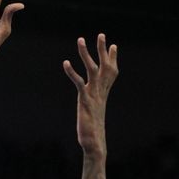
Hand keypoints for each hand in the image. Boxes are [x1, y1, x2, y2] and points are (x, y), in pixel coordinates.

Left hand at [63, 34, 118, 153]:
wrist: (94, 143)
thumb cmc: (93, 131)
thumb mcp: (94, 114)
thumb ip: (95, 105)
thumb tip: (96, 102)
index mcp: (103, 93)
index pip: (110, 73)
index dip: (112, 59)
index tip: (113, 46)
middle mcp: (100, 91)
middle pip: (104, 66)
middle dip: (102, 50)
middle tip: (102, 34)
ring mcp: (93, 95)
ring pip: (92, 69)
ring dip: (86, 54)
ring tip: (80, 40)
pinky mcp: (85, 101)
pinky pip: (79, 83)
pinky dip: (72, 73)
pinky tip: (65, 63)